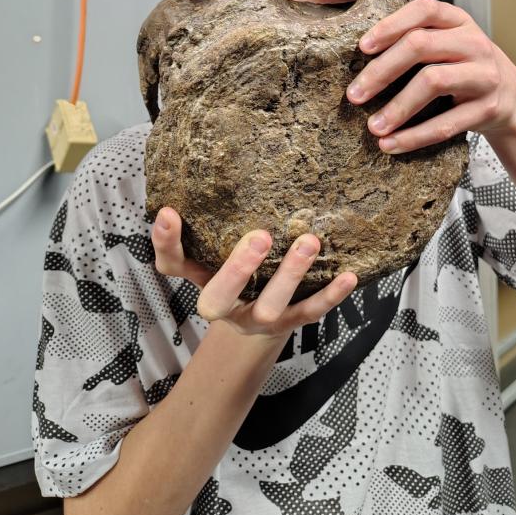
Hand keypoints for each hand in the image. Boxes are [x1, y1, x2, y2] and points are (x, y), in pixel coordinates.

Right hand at [152, 208, 356, 338]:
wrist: (256, 324)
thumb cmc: (234, 275)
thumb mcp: (212, 251)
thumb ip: (200, 225)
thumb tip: (183, 191)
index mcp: (201, 281)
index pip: (173, 265)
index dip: (166, 243)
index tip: (170, 212)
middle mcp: (226, 307)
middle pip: (219, 297)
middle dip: (239, 269)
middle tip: (260, 236)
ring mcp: (258, 319)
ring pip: (270, 306)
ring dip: (290, 276)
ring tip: (309, 242)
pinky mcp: (290, 323)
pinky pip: (310, 311)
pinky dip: (330, 296)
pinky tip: (348, 276)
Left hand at [346, 0, 515, 152]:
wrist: (511, 98)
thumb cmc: (464, 65)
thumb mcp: (448, 41)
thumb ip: (416, 36)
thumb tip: (360, 51)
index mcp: (458, 20)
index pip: (423, 10)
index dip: (390, 26)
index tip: (363, 47)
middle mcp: (474, 42)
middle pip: (420, 46)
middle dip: (381, 71)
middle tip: (354, 95)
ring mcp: (484, 75)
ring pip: (432, 82)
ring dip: (396, 108)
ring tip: (372, 126)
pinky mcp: (487, 108)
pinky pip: (445, 123)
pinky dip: (414, 136)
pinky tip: (390, 144)